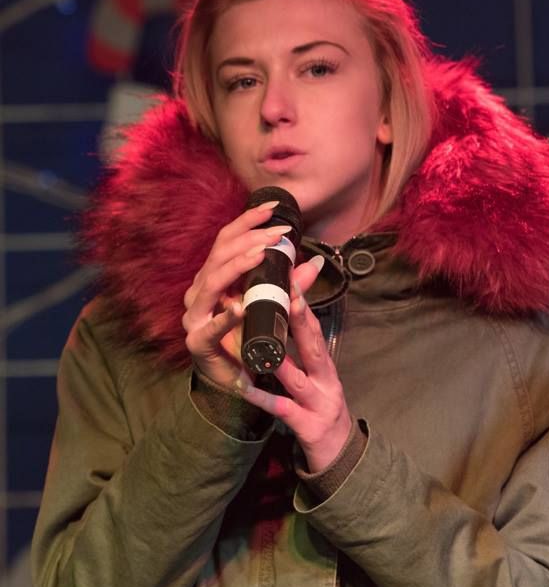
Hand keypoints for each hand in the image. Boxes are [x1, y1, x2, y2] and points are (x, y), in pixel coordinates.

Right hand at [182, 202, 327, 394]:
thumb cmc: (247, 337)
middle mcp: (199, 291)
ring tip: (260, 255)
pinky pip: (210, 327)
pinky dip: (225, 317)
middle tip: (277, 234)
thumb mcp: (271, 307)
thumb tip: (314, 264)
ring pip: (211, 282)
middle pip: (219, 254)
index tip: (273, 209)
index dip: (247, 222)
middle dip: (249, 240)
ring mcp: (195, 315)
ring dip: (237, 266)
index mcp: (213, 277)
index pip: (226, 240)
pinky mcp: (198, 342)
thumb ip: (290, 286)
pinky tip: (239, 308)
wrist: (234, 377)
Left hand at [238, 269, 352, 472]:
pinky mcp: (307, 426)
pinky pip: (281, 409)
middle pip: (313, 345)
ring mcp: (318, 403)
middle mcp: (325, 379)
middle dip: (301, 320)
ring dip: (280, 357)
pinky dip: (263, 398)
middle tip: (289, 294)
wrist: (338, 455)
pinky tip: (244, 388)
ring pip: (297, 377)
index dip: (303, 304)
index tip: (289, 277)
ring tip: (262, 338)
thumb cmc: (320, 409)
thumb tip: (290, 316)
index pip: (313, 328)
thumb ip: (303, 349)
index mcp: (324, 364)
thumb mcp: (316, 377)